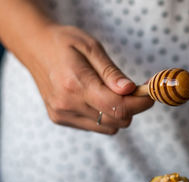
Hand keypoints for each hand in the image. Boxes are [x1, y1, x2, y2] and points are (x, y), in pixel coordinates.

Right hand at [22, 24, 153, 133]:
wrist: (35, 47)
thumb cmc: (66, 43)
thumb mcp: (92, 47)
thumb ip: (112, 72)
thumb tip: (130, 90)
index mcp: (76, 84)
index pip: (118, 107)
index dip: (140, 103)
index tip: (150, 94)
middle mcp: (67, 104)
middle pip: (116, 120)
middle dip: (132, 107)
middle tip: (132, 90)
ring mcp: (63, 114)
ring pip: (109, 128)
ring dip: (118, 113)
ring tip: (112, 92)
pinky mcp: (60, 119)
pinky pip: (96, 127)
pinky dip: (104, 116)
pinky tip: (96, 98)